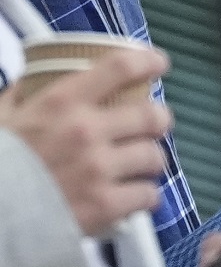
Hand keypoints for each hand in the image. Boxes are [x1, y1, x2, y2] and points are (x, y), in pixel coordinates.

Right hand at [0, 47, 171, 235]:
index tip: (159, 63)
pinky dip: (145, 196)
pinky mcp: (105, 205)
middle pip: (151, 116)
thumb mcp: (2, 119)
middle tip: (155, 126)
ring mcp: (98, 169)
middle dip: (159, 120)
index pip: (119, 68)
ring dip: (151, 161)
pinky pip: (147, 195)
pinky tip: (136, 197)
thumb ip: (21, 97)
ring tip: (143, 166)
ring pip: (153, 156)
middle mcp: (86, 131)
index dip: (147, 61)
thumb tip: (32, 80)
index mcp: (62, 103)